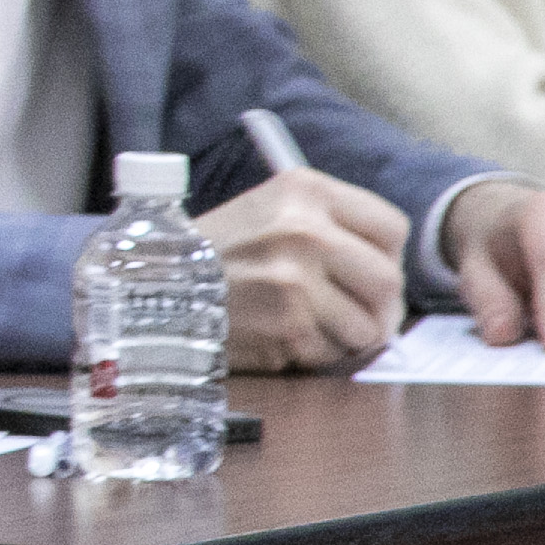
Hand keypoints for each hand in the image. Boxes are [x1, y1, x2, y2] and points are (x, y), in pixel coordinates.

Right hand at [198, 171, 407, 371]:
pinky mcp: (288, 325)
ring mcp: (297, 280)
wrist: (153, 282)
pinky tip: (279, 336)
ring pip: (368, 326)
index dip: (384, 255)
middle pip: (388, 280)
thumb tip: (389, 277)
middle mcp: (305, 230)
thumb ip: (328, 226)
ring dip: (343, 336)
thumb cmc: (216, 252)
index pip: (391, 227)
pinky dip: (312, 354)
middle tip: (354, 314)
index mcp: (304, 190)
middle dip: (377, 307)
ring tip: (304, 324)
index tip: (367, 270)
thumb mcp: (268, 210)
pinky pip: (332, 353)